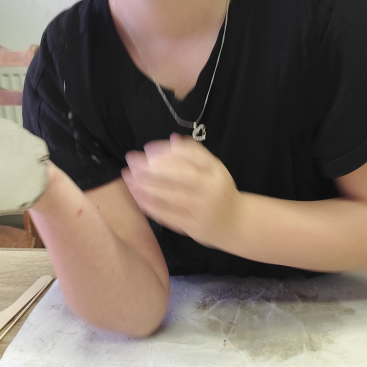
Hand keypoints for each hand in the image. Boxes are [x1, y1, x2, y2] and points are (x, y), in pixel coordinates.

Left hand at [122, 134, 241, 246]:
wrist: (236, 223)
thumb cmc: (219, 190)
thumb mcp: (214, 169)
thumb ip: (194, 154)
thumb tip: (172, 139)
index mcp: (216, 172)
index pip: (191, 157)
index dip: (167, 152)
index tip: (147, 148)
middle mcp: (211, 190)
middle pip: (179, 176)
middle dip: (152, 168)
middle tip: (131, 161)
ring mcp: (202, 210)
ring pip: (172, 197)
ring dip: (147, 187)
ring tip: (129, 178)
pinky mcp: (194, 227)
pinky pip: (170, 216)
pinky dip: (152, 206)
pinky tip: (138, 197)